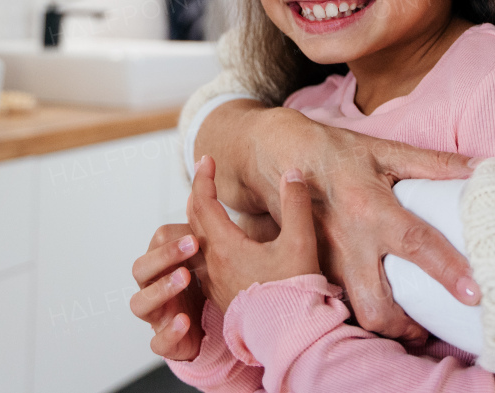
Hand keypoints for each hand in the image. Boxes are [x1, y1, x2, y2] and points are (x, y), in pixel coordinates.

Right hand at [129, 223, 205, 360]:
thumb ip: (202, 227)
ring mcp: (157, 316)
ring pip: (139, 303)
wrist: (212, 330)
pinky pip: (158, 342)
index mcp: (163, 263)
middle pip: (140, 268)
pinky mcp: (167, 344)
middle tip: (192, 245)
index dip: (172, 238)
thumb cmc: (205, 287)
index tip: (196, 234)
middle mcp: (153, 287)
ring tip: (184, 278)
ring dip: (161, 289)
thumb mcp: (207, 257)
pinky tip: (184, 321)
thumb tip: (204, 182)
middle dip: (164, 255)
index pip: (156, 242)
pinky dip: (169, 332)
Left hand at [187, 155, 318, 311]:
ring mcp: (215, 284)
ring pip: (195, 245)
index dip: (204, 177)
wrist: (290, 336)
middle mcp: (213, 265)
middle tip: (206, 175)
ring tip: (208, 207)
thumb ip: (295, 204)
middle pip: (193, 221)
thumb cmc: (295, 291)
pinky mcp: (222, 298)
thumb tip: (292, 174)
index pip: (204, 203)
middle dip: (199, 194)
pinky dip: (203, 245)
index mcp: (226, 247)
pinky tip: (218, 246)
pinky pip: (201, 264)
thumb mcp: (300, 242)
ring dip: (198, 221)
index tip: (207, 158)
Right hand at [197, 103, 480, 340]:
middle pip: (375, 304)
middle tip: (429, 326)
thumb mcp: (384, 150)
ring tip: (410, 323)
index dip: (446, 269)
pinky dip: (361, 308)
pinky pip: (340, 300)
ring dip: (384, 324)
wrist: (277, 156)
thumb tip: (481, 169)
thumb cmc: (336, 153)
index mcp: (369, 206)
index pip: (414, 243)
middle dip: (405, 326)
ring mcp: (325, 260)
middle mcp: (346, 240)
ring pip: (355, 311)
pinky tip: (380, 304)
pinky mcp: (312, 268)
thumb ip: (433, 163)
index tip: (474, 293)